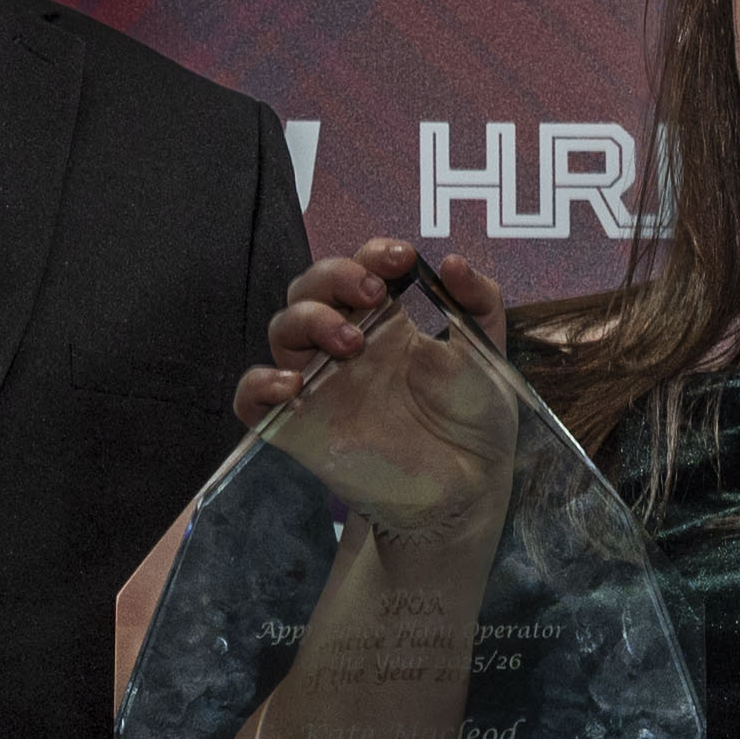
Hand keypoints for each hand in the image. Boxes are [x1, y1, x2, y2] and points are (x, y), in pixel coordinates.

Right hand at [241, 239, 515, 536]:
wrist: (466, 486)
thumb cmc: (474, 416)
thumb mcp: (487, 351)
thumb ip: (479, 301)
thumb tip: (450, 261)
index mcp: (388, 317)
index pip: (361, 266)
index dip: (372, 253)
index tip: (399, 259)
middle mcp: (347, 341)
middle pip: (310, 287)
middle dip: (334, 277)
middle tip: (372, 296)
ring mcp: (320, 381)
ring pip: (282, 329)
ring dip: (308, 320)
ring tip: (350, 343)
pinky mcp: (297, 425)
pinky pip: (252, 397)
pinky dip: (260, 384)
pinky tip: (294, 387)